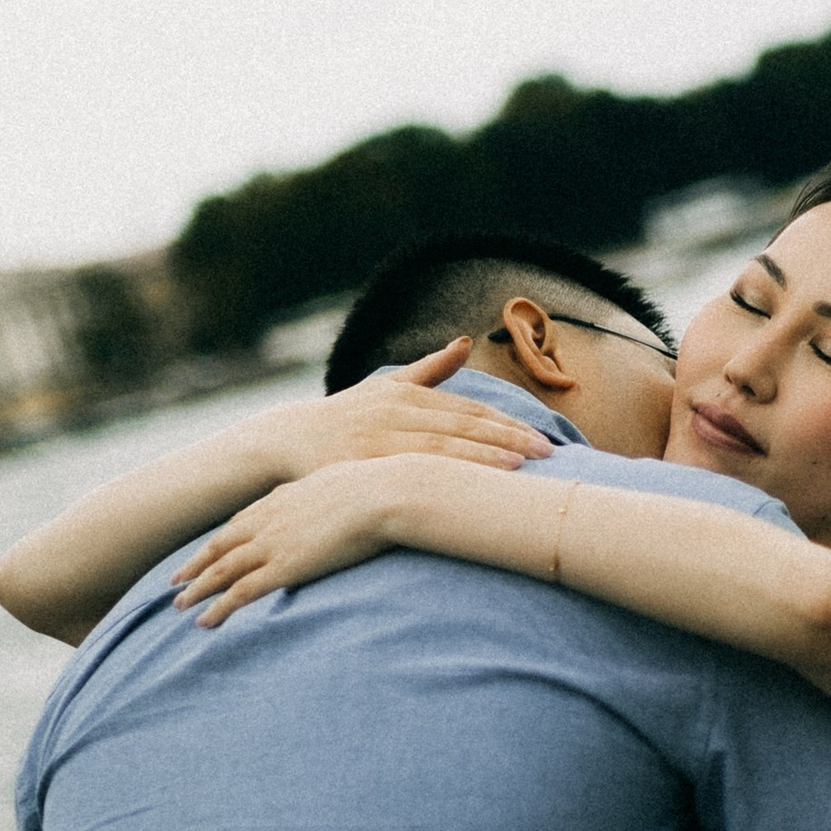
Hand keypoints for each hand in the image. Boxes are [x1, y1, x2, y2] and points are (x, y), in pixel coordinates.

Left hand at [174, 461, 439, 624]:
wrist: (386, 493)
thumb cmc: (380, 486)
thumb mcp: (348, 480)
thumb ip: (332, 492)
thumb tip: (344, 497)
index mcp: (284, 497)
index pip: (242, 520)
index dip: (221, 538)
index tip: (207, 549)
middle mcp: (269, 519)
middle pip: (221, 545)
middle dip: (195, 563)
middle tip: (175, 579)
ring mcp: (272, 543)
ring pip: (221, 570)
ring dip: (197, 589)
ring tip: (179, 605)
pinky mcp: (283, 568)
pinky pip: (239, 593)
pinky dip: (217, 608)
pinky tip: (204, 622)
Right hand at [252, 342, 553, 487]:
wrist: (282, 441)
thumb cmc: (343, 418)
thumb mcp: (384, 387)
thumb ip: (428, 370)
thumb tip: (464, 342)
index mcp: (406, 395)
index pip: (468, 410)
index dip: (507, 423)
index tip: (543, 436)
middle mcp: (394, 412)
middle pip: (461, 426)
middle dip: (507, 438)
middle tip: (548, 452)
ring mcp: (375, 438)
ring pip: (439, 448)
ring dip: (481, 456)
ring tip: (521, 467)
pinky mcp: (357, 466)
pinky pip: (405, 474)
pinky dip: (440, 478)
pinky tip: (466, 488)